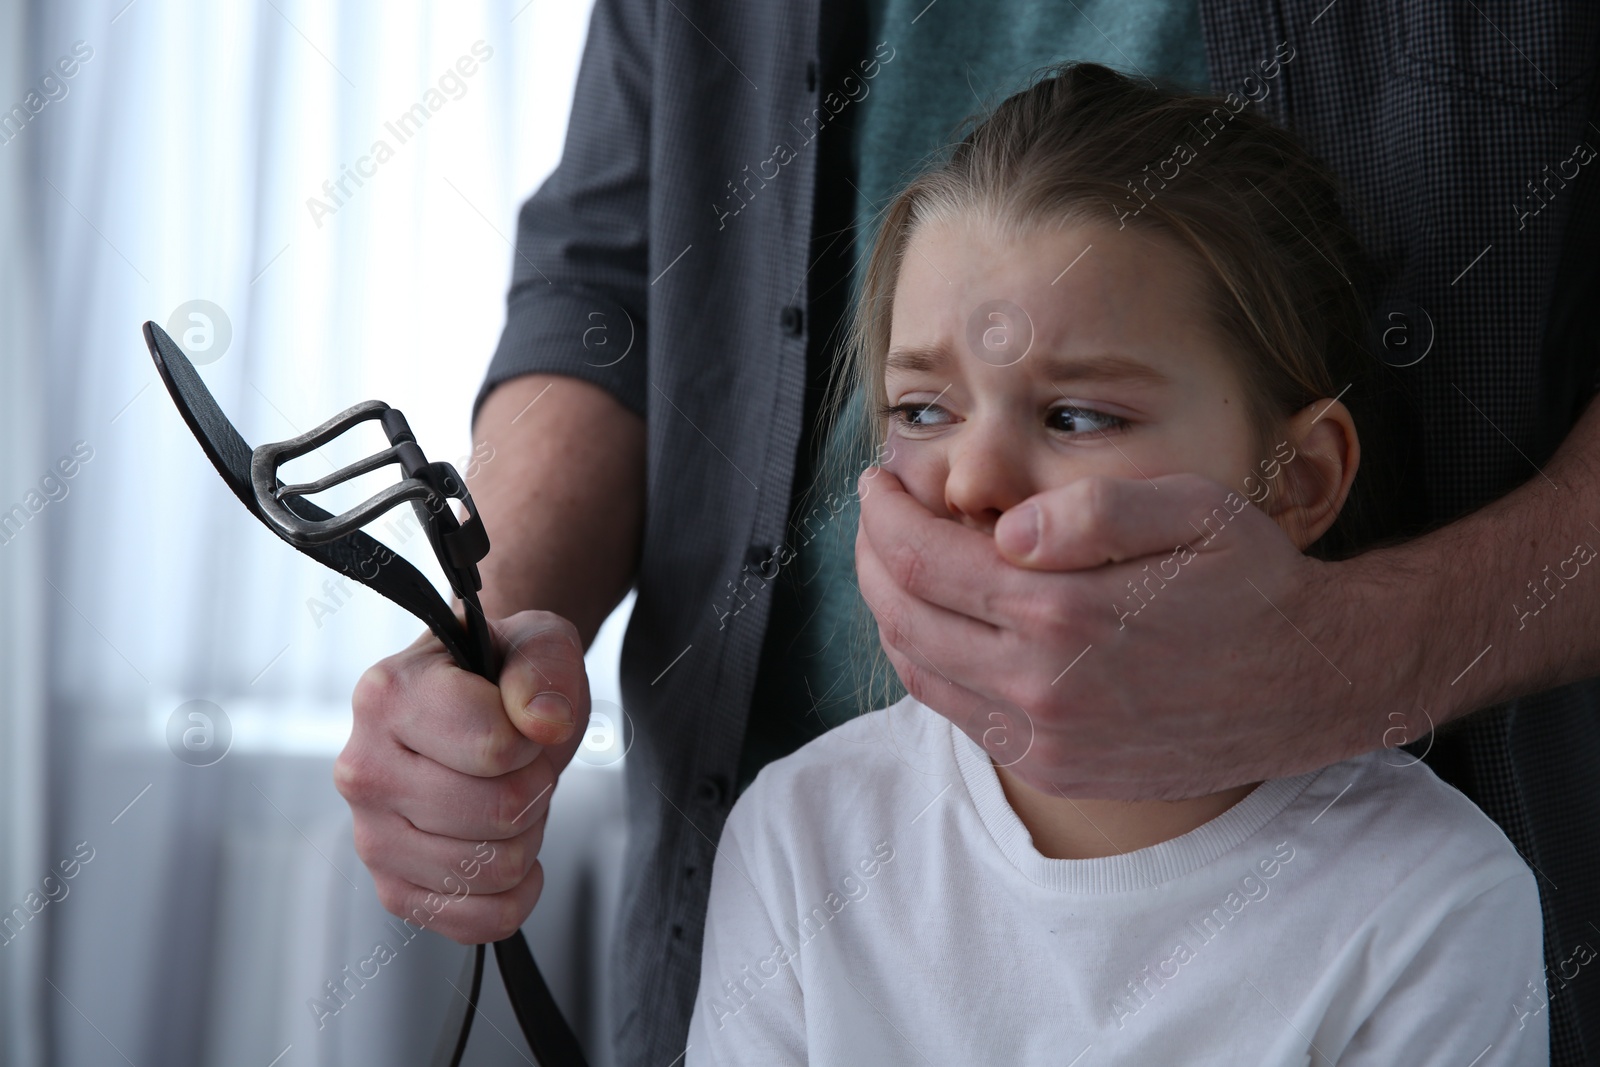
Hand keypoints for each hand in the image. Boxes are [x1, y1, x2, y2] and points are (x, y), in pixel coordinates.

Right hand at [335, 609, 590, 942]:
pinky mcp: (393, 890)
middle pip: (498, 813)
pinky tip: (504, 848)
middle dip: (535, 788)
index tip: (520, 721)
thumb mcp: (537, 644)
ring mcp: (370, 837)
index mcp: (387, 696)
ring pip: (491, 870)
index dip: (533, 739)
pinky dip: (514, 893)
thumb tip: (544, 722)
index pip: (495, 748)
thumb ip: (543, 669)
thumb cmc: (504, 676)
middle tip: (518, 763)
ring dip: (526, 835)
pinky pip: (477, 922)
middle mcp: (362, 769)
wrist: (482, 711)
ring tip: (505, 795)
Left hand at [855, 467, 1397, 799]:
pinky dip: (928, 659)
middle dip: (872, 554)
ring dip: (890, 609)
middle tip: (876, 512)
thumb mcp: (1193, 511)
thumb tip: (1002, 527)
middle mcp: (1040, 689)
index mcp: (1064, 615)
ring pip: (917, 669)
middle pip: (902, 615)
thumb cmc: (1252, 584)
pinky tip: (941, 619)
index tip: (878, 480)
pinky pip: (956, 713)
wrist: (1310, 685)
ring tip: (896, 559)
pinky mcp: (1053, 770)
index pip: (922, 559)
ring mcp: (1042, 741)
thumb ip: (1093, 510)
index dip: (884, 513)